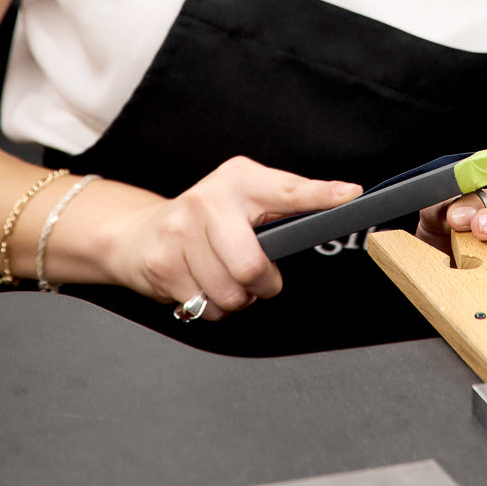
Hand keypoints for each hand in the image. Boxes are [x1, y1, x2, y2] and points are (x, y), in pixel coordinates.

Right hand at [108, 156, 361, 319]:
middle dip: (262, 284)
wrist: (137, 234)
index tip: (349, 195)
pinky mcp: (163, 262)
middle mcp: (210, 199)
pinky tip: (200, 283)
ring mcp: (182, 230)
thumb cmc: (202, 222)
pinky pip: (206, 306)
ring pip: (230, 292)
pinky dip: (211, 306)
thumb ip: (278, 211)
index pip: (288, 189)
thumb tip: (330, 218)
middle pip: (251, 265)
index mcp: (240, 179)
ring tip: (223, 277)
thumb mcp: (239, 202)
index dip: (320, 195)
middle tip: (257, 278)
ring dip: (234, 298)